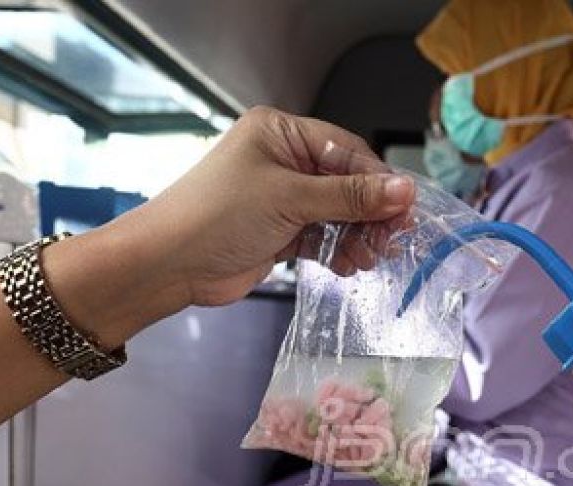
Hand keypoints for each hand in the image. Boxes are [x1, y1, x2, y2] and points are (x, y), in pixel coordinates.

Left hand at [43, 107, 414, 346]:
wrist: (167, 265)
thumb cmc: (216, 216)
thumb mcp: (290, 199)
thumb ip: (350, 196)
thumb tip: (404, 190)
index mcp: (281, 133)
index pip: (347, 152)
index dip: (378, 182)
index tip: (405, 209)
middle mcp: (282, 160)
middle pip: (346, 184)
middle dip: (369, 214)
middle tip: (391, 240)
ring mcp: (281, 197)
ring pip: (337, 213)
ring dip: (357, 236)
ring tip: (368, 258)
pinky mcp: (279, 230)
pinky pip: (322, 235)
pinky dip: (338, 250)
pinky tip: (348, 265)